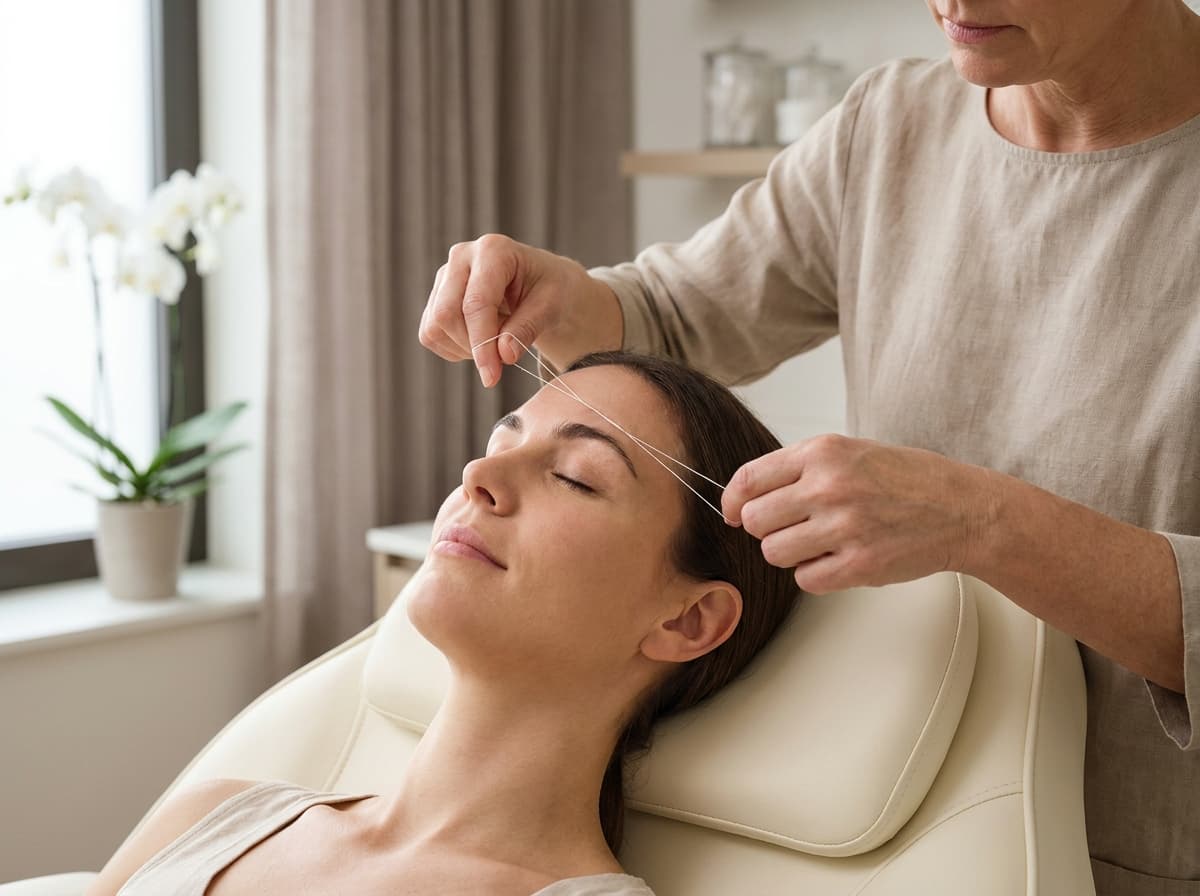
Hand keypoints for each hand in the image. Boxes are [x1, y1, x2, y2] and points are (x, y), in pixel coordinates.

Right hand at [419, 233, 619, 386]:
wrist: (542, 284)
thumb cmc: (551, 290)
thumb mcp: (551, 307)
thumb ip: (527, 329)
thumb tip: (504, 355)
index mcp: (493, 250)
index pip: (476, 303)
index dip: (481, 343)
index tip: (491, 377)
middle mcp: (462, 257)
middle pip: (446, 314)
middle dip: (473, 347)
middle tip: (503, 358)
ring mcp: (444, 276)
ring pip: (435, 328)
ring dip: (465, 348)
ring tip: (498, 337)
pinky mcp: (435, 297)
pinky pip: (431, 335)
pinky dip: (456, 348)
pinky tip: (482, 338)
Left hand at [721, 434, 997, 593]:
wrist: (964, 509)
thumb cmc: (907, 479)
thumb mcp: (851, 452)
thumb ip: (799, 469)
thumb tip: (743, 499)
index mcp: (822, 452)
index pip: (748, 480)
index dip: (731, 501)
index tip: (731, 512)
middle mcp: (829, 486)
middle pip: (754, 521)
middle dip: (765, 528)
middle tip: (793, 526)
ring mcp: (844, 527)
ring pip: (774, 552)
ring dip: (790, 553)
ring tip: (819, 542)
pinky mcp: (859, 565)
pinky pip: (805, 580)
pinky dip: (816, 575)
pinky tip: (839, 559)